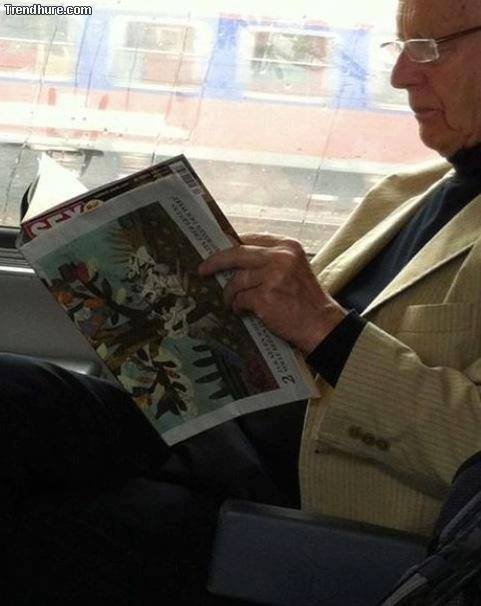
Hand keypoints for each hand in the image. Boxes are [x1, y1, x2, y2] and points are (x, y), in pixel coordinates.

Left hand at [198, 233, 346, 354]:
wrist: (321, 324)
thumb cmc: (306, 300)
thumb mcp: (294, 269)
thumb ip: (270, 260)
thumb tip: (235, 259)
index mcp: (288, 246)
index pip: (251, 238)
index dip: (231, 245)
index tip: (217, 251)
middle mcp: (281, 257)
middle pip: (237, 253)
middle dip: (216, 262)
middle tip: (203, 269)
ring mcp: (273, 276)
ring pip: (236, 280)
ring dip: (230, 293)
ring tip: (231, 302)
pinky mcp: (265, 297)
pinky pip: (240, 299)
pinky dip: (237, 306)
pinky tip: (241, 311)